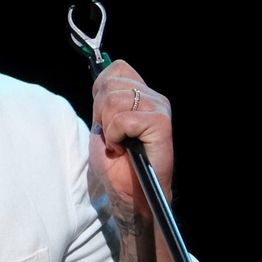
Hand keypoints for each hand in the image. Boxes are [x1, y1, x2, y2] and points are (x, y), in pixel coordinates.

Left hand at [89, 60, 173, 223]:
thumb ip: (104, 100)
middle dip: (100, 114)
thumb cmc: (116, 163)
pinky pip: (123, 120)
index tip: (103, 116)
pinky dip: (115, 137)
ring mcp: (159, 109)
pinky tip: (124, 149)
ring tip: (119, 143)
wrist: (130, 193)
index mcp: (142, 94)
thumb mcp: (102, 124)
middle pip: (110, 86)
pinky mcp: (162, 124)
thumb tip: (100, 79)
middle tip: (112, 135)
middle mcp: (154, 98)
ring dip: (108, 128)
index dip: (100, 90)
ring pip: (114, 102)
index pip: (117, 68)